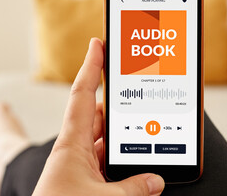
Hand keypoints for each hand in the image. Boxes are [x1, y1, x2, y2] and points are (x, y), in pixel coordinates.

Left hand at [33, 38, 164, 195]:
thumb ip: (133, 188)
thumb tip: (155, 181)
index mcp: (71, 143)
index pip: (83, 94)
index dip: (91, 66)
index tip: (98, 44)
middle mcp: (75, 149)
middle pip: (98, 113)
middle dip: (115, 101)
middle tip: (131, 86)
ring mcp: (81, 163)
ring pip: (104, 137)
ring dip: (120, 133)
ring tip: (142, 127)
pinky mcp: (86, 178)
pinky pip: (105, 158)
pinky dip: (119, 156)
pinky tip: (136, 162)